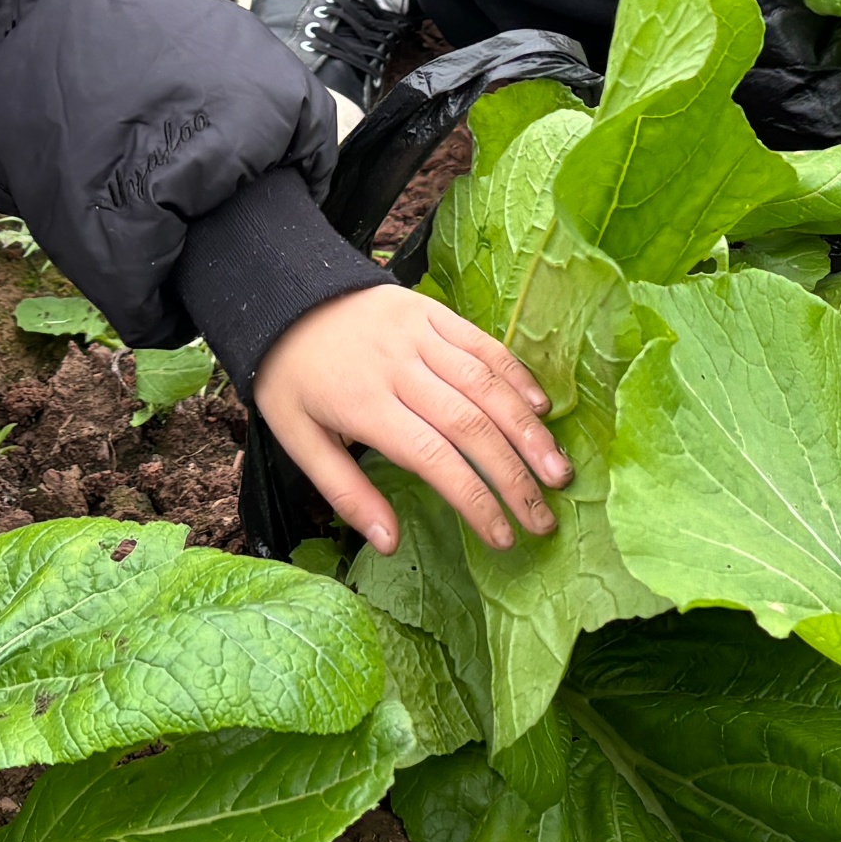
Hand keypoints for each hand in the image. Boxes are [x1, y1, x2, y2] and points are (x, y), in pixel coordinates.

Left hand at [253, 284, 570, 556]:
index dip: (474, 499)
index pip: (433, 458)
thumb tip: (389, 545)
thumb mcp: (297, 440)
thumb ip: (346, 493)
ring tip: (557, 471)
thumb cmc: (293, 377)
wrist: (283, 297)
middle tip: (542, 518)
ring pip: (486, 384)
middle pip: (470, 426)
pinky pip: (483, 343)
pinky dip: (517, 375)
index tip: (501, 537)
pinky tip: (541, 408)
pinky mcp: (432, 312)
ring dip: (528, 430)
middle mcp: (399, 367)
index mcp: (364, 404)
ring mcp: (420, 334)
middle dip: (513, 476)